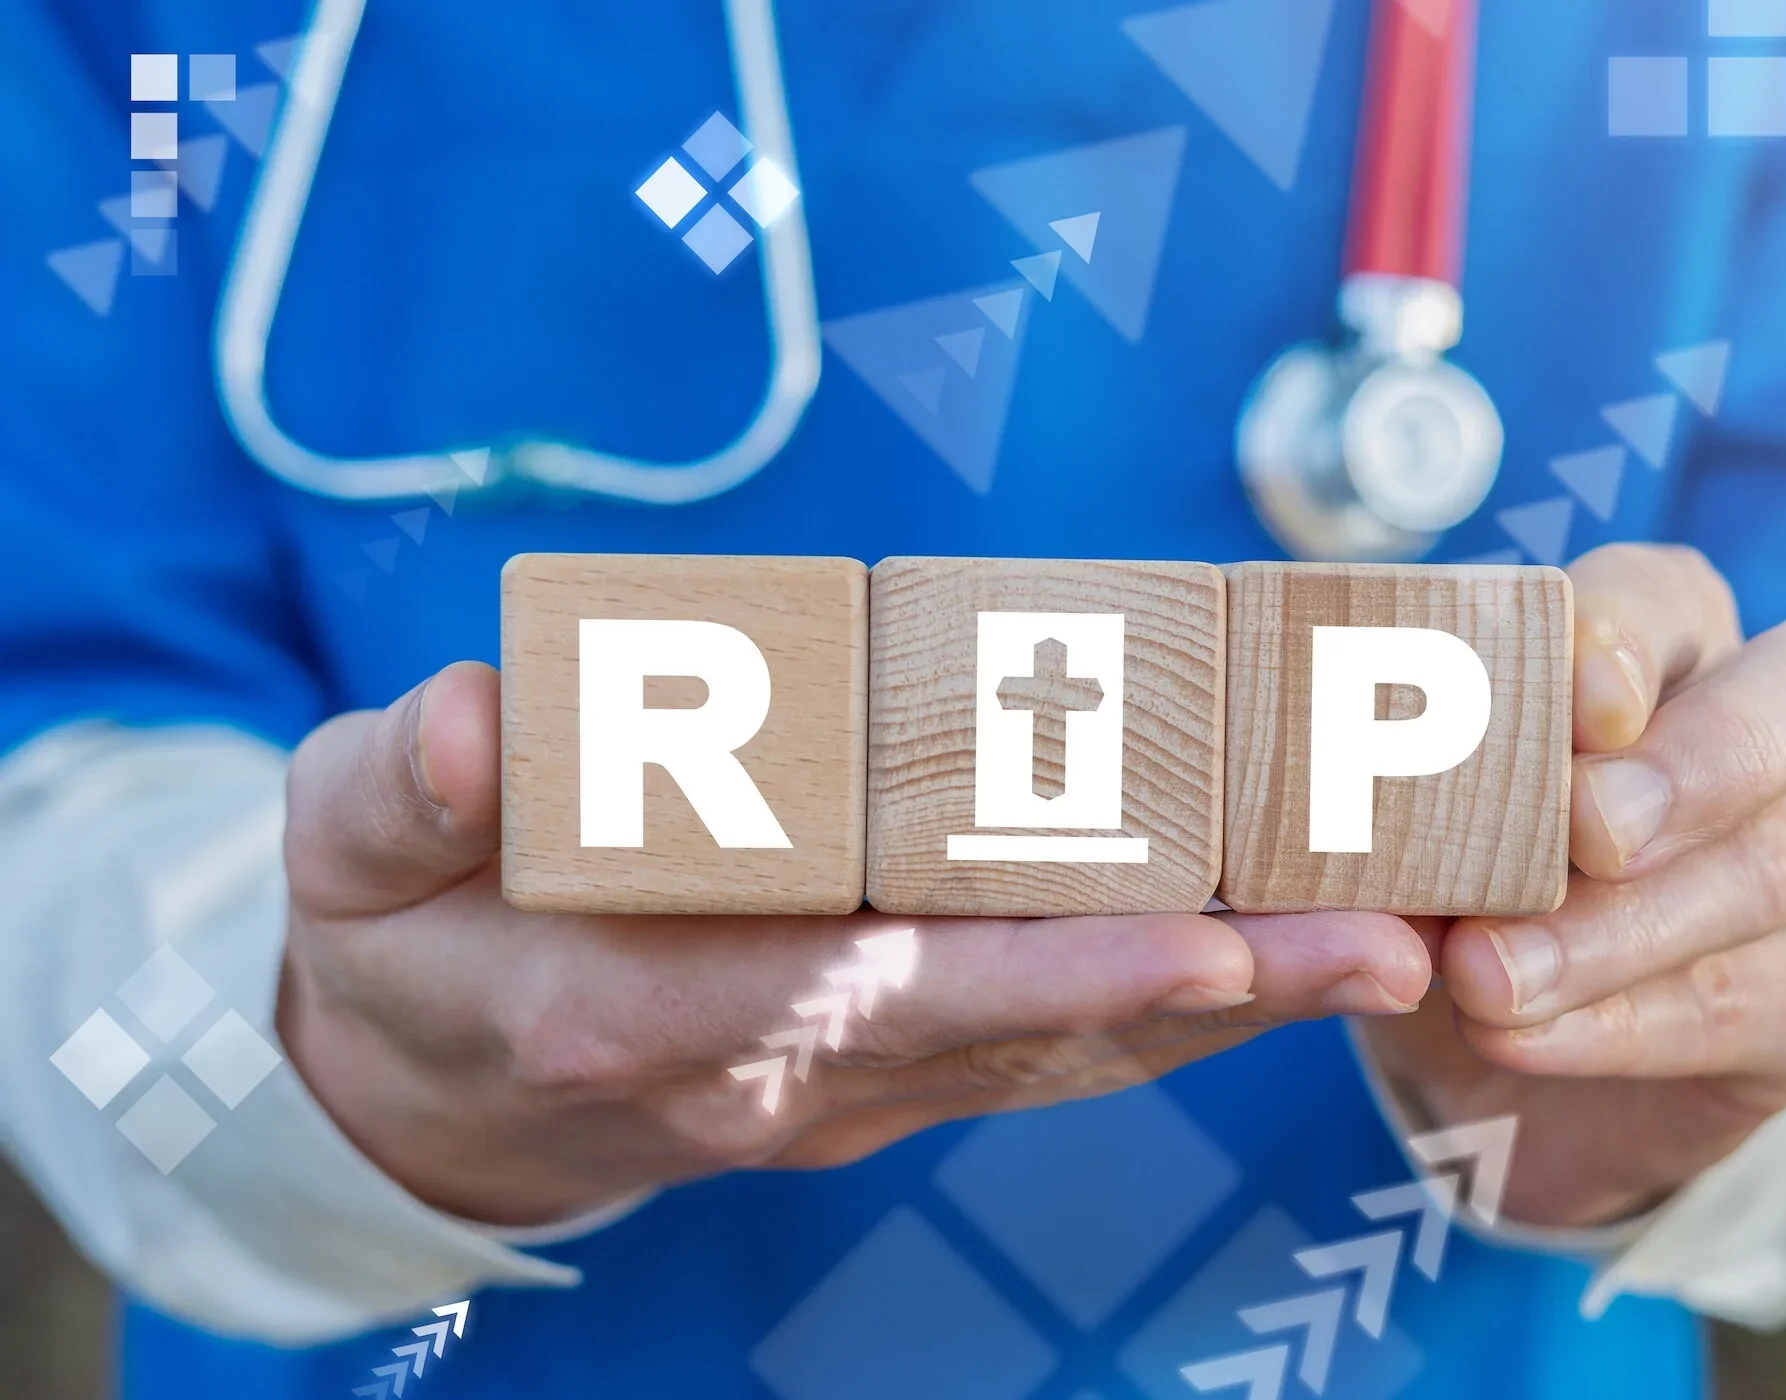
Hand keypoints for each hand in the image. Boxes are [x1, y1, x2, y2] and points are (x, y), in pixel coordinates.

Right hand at [277, 662, 1432, 1224]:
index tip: (1204, 934)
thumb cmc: (400, 940)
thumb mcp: (349, 849)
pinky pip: (1047, 1049)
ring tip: (1396, 939)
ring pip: (1063, 1052)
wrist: (427, 1092)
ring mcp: (845, 1092)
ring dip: (1234, 1005)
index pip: (871, 991)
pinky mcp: (885, 1078)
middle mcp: (777, 1074)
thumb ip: (407, 787)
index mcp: (644, 1008)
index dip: (1042, 967)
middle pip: (1023, 1031)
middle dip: (1213, 989)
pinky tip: (1289, 954)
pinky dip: (1173, 1006)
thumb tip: (474, 723)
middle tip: (1391, 939)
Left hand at [1357, 544, 1785, 1227]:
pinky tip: (1520, 1037)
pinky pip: (1739, 1003)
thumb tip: (1333, 822)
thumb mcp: (1403, 829)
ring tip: (1484, 976)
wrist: (1506, 1059)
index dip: (1629, 634)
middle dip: (1693, 758)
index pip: (1674, 594)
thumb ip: (1388, 803)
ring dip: (1608, 929)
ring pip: (1760, 868)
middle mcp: (1775, 730)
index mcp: (1668, 640)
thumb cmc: (1454, 880)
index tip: (1570, 700)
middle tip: (1583, 829)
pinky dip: (1615, 1024)